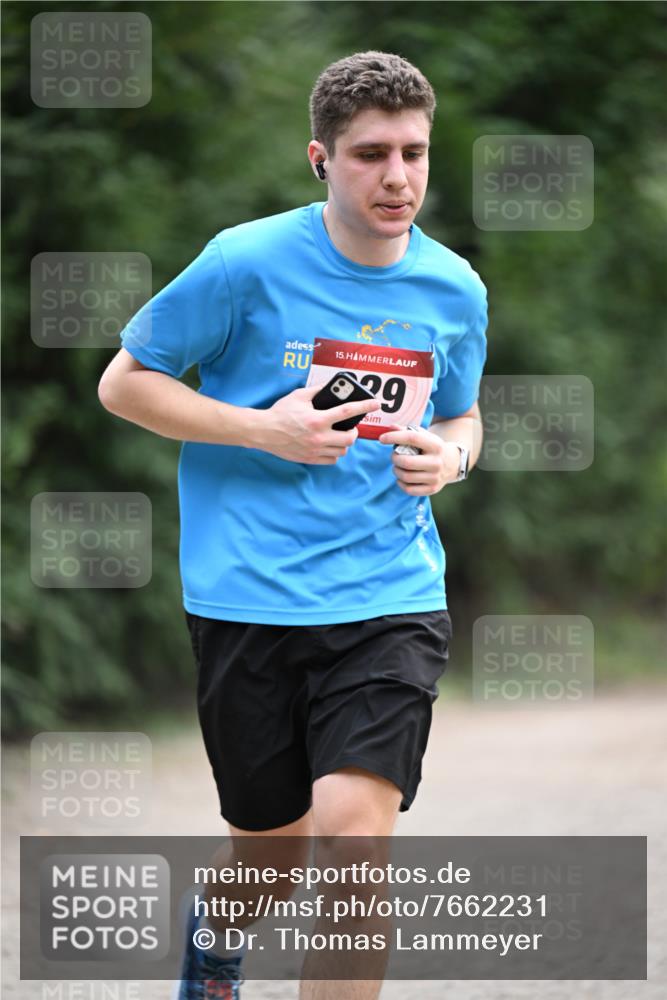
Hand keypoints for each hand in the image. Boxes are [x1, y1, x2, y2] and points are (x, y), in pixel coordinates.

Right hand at [254, 384, 380, 463]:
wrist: (263, 431)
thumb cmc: (280, 412)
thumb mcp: (299, 396)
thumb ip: (318, 391)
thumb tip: (333, 387)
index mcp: (318, 419)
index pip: (348, 412)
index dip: (365, 407)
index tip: (376, 404)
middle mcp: (319, 436)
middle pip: (350, 439)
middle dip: (354, 432)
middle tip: (350, 427)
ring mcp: (315, 450)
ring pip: (342, 451)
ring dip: (344, 443)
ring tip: (339, 436)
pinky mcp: (310, 459)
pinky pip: (332, 460)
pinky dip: (334, 454)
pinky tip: (330, 446)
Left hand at [378, 426, 460, 494]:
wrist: (453, 464)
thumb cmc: (433, 448)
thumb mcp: (426, 437)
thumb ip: (408, 431)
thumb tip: (391, 427)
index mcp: (435, 445)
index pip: (412, 438)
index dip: (394, 437)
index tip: (382, 438)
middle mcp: (436, 462)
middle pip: (406, 462)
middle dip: (394, 458)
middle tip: (394, 456)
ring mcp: (435, 477)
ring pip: (405, 476)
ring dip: (396, 470)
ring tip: (398, 466)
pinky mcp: (432, 489)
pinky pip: (408, 489)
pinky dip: (400, 483)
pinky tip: (402, 477)